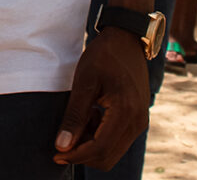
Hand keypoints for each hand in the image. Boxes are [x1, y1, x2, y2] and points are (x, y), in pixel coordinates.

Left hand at [52, 28, 149, 168]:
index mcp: (125, 112)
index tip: (56, 153)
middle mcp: (137, 122)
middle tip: (63, 140)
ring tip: (81, 117)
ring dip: (91, 144)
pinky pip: (118, 140)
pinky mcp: (138, 119)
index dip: (76, 156)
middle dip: (82, 154)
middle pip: (107, 157)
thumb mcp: (84, 81)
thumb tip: (62, 146)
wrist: (127, 38)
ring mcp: (140, 121)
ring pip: (112, 151)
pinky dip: (101, 136)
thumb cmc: (104, 55)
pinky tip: (92, 114)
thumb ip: (75, 115)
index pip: (99, 150)